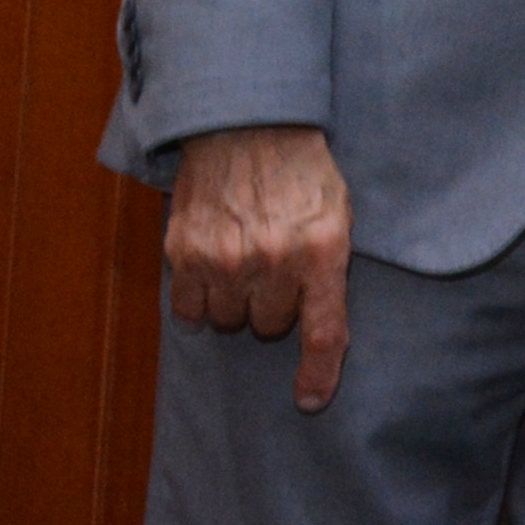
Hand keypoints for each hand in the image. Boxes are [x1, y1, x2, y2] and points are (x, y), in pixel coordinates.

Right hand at [166, 125, 354, 410]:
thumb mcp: (339, 211)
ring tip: (245, 259)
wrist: (248, 124)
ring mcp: (225, 258)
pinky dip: (200, 296)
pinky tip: (213, 265)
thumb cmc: (301, 170)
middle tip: (276, 267)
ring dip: (237, 300)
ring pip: (228, 320)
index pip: (323, 333)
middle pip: (270, 326)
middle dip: (274, 305)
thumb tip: (325, 328)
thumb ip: (331, 266)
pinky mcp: (185, 252)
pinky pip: (190, 308)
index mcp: (322, 251)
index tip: (309, 400)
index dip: (318, 373)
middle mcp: (273, 260)